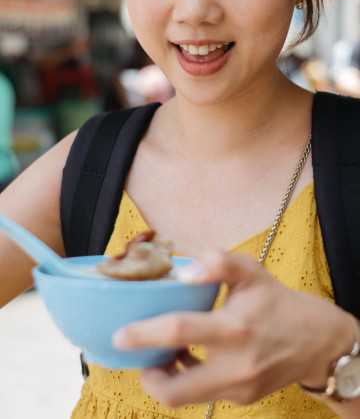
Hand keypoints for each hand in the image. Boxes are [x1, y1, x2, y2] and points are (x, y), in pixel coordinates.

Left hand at [113, 250, 354, 407]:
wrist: (315, 340)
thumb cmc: (275, 300)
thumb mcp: (251, 271)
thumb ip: (218, 262)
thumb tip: (183, 271)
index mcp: (234, 327)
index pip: (179, 331)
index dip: (144, 334)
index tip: (121, 334)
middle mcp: (235, 365)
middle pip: (175, 391)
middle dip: (146, 377)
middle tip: (135, 355)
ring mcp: (237, 388)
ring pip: (185, 398)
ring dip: (165, 378)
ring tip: (161, 354)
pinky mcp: (241, 400)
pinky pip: (202, 394)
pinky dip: (188, 378)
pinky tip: (188, 358)